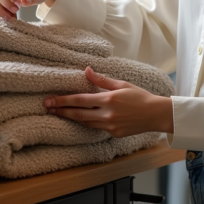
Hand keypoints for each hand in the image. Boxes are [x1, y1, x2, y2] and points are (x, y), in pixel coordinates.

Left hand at [44, 67, 174, 136]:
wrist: (155, 114)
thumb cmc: (140, 96)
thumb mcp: (122, 84)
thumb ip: (102, 80)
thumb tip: (86, 70)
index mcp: (108, 99)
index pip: (80, 100)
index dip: (63, 100)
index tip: (50, 100)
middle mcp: (107, 114)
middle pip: (78, 114)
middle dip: (61, 111)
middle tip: (47, 108)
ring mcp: (109, 126)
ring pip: (84, 123)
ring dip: (71, 118)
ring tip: (58, 113)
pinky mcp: (113, 133)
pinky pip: (95, 128)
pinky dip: (86, 123)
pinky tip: (79, 119)